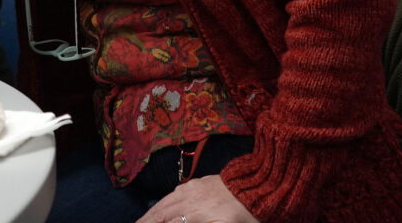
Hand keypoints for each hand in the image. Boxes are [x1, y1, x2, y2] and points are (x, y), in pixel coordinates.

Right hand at [136, 175, 258, 222]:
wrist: (259, 186)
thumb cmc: (245, 215)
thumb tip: (177, 222)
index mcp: (194, 214)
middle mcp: (188, 200)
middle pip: (160, 213)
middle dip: (146, 221)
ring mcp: (192, 189)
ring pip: (165, 203)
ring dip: (151, 214)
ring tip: (142, 221)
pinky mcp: (197, 183)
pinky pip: (174, 194)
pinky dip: (163, 202)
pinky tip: (162, 207)